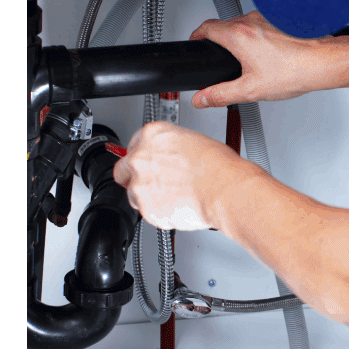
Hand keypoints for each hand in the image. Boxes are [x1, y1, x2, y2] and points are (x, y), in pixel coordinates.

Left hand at [112, 122, 264, 231]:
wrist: (225, 190)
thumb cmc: (218, 166)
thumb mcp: (190, 141)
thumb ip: (168, 148)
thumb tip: (167, 157)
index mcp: (151, 135)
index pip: (133, 145)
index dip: (144, 158)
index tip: (150, 165)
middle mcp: (140, 157)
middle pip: (123, 169)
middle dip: (135, 177)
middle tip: (154, 183)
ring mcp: (140, 183)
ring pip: (133, 194)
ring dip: (147, 197)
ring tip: (172, 197)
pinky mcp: (146, 207)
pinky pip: (147, 212)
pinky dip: (159, 212)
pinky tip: (176, 206)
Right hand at [189, 11, 344, 108]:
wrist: (323, 61)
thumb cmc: (294, 71)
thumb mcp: (250, 90)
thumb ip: (220, 94)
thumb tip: (201, 98)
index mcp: (238, 35)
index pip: (205, 27)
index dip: (196, 35)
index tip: (195, 42)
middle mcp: (250, 20)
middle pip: (223, 25)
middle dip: (218, 40)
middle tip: (220, 57)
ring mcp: (266, 17)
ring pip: (242, 24)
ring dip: (238, 38)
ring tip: (246, 60)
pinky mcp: (279, 18)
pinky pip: (259, 24)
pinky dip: (256, 35)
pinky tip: (266, 54)